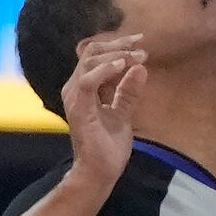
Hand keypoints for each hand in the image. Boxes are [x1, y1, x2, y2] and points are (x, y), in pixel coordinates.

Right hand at [57, 34, 147, 167]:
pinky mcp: (79, 108)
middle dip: (118, 45)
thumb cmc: (108, 145)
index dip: (118, 45)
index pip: (96, 56)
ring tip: (136, 56)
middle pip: (92, 53)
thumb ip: (128, 91)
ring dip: (115, 55)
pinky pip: (88, 81)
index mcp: (84, 87)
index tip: (141, 43)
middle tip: (141, 46)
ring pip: (90, 62)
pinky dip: (104, 70)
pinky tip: (122, 66)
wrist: (100, 171)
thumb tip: (141, 68)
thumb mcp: (123, 112)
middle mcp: (75, 88)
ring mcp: (74, 97)